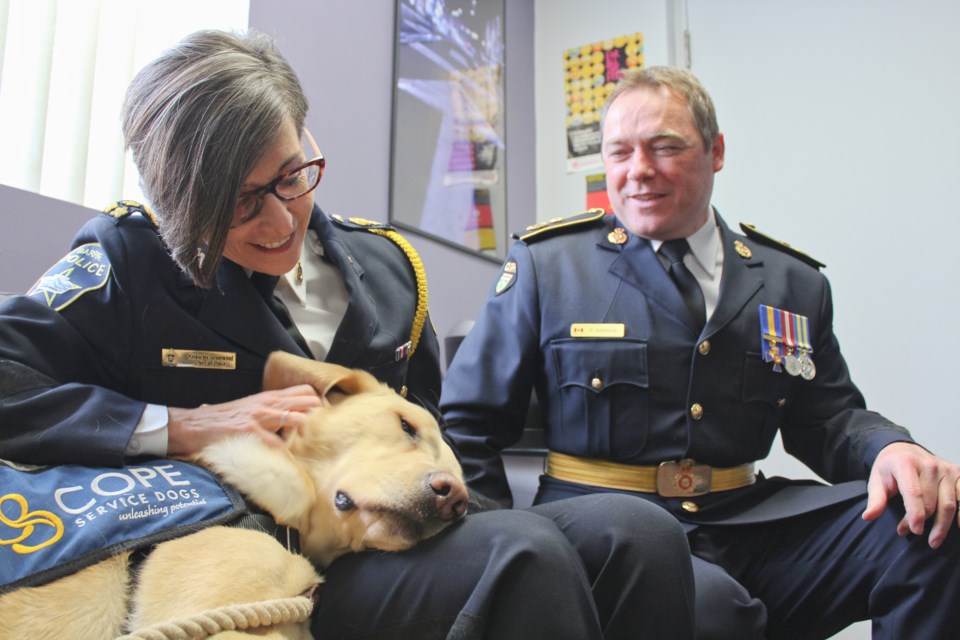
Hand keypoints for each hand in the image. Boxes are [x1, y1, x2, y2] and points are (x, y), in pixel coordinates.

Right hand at [166, 384, 321, 456]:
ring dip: (306, 433)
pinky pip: (278, 444)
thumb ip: (271, 411)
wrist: (194, 425)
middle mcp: (268, 404)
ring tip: (311, 445)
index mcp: (269, 397)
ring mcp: (261, 417)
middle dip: (319, 417)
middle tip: (323, 433)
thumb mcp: (251, 408)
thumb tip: (293, 420)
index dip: (319, 404)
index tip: (325, 417)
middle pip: (308, 402)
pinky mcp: (251, 432)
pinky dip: (285, 452)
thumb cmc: (224, 420)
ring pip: (297, 420)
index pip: (306, 391)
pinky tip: (289, 459)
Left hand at [863, 442, 959, 548]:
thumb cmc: (889, 469)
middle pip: (931, 502)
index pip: (914, 493)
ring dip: (942, 525)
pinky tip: (956, 528)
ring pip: (949, 504)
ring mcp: (946, 469)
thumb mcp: (876, 481)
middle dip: (922, 522)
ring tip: (933, 541)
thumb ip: (875, 500)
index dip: (914, 515)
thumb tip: (868, 517)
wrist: (904, 451)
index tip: (913, 531)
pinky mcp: (958, 474)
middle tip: (911, 533)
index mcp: (906, 463)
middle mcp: (929, 464)